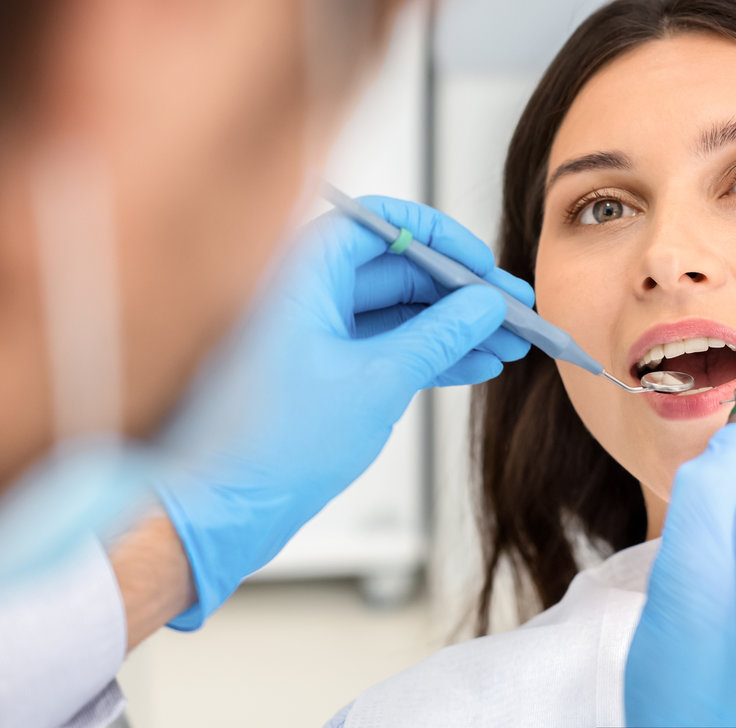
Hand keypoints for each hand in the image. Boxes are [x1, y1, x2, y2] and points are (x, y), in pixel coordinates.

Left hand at [155, 196, 531, 628]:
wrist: (223, 511)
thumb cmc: (272, 446)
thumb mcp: (377, 381)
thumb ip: (438, 335)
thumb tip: (482, 303)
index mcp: (301, 274)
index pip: (378, 223)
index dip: (438, 236)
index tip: (482, 262)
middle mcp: (304, 294)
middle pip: (395, 269)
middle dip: (459, 292)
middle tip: (512, 310)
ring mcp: (314, 333)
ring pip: (396, 312)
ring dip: (453, 328)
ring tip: (508, 343)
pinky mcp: (323, 371)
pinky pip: (386, 346)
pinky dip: (429, 355)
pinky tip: (476, 365)